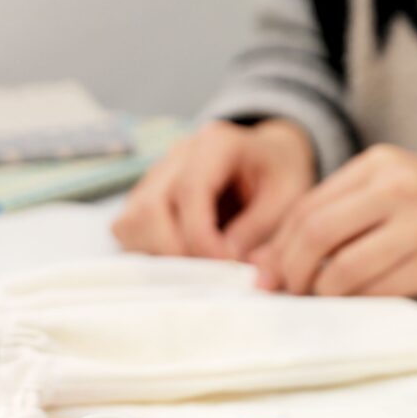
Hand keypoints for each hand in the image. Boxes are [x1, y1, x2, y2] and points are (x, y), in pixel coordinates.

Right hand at [112, 118, 315, 258]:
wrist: (268, 158)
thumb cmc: (278, 175)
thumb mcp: (287, 198)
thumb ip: (258, 229)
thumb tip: (227, 263)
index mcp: (215, 144)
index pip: (190, 191)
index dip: (203, 238)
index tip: (226, 265)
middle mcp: (177, 156)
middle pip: (148, 209)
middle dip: (175, 252)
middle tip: (208, 273)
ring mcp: (155, 177)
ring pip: (130, 221)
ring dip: (157, 254)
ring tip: (195, 268)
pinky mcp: (145, 199)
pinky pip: (129, 230)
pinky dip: (149, 252)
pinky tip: (181, 261)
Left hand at [252, 144, 416, 296]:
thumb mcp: (388, 195)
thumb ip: (332, 219)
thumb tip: (262, 262)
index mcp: (378, 165)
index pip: (305, 208)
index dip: (277, 247)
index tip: (266, 275)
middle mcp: (397, 186)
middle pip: (315, 234)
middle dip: (290, 271)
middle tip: (286, 293)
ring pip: (341, 268)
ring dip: (319, 293)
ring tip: (318, 300)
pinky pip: (376, 290)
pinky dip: (353, 303)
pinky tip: (350, 305)